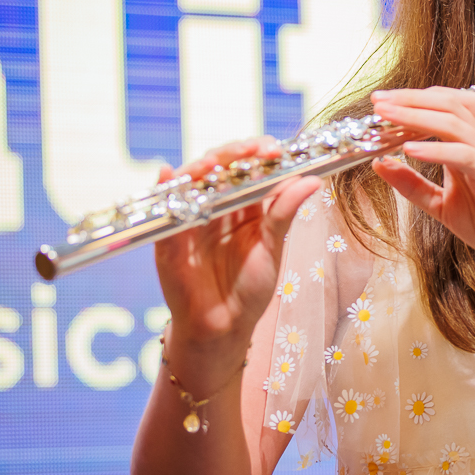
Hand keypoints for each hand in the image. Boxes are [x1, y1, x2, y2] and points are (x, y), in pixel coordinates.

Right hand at [152, 138, 320, 385]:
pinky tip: (168, 175)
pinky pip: (164, 208)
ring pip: (192, 180)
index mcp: (246, 205)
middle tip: (252, 151)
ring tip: (213, 163)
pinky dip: (164, 187)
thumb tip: (311, 180)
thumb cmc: (251, 288)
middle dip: (234, 153)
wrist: (224, 326)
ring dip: (200, 167)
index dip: (260, 153)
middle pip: (220, 167)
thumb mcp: (273, 247)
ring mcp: (191, 216)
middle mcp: (217, 205)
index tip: (275, 149)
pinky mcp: (169, 235)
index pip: (249, 167)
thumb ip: (284, 212)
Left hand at [369, 88, 474, 273]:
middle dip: (409, 99)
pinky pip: (464, 155)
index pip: (443, 108)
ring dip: (416, 115)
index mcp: (470, 149)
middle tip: (378, 100)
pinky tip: (411, 149)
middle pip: (446, 105)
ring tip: (387, 116)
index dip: (412, 101)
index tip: (381, 104)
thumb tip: (380, 164)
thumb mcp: (443, 205)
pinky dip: (436, 149)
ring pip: (453, 123)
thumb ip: (413, 185)